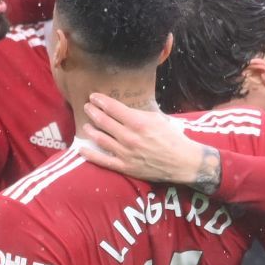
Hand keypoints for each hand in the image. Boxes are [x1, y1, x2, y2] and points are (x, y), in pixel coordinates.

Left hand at [76, 95, 204, 185]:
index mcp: (138, 122)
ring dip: (90, 130)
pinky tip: (82, 149)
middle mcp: (129, 137)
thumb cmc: (172, 138)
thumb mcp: (158, 119)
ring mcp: (125, 153)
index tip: (93, 97)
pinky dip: (90, 154)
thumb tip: (125, 110)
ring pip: (101, 139)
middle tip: (87, 107)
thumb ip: (140, 114)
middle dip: (93, 112)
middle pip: (104, 121)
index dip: (100, 101)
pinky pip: (103, 161)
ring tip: (86, 124)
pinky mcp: (125, 167)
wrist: (182, 162)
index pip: (113, 108)